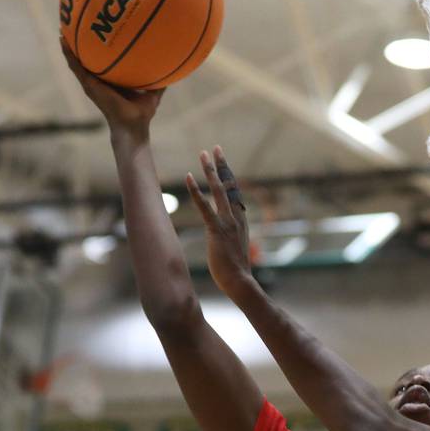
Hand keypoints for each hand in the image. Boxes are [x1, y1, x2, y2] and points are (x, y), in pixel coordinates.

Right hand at [60, 38, 163, 140]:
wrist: (132, 125)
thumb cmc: (142, 113)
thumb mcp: (153, 91)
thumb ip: (159, 80)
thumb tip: (170, 66)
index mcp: (112, 82)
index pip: (104, 64)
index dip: (99, 51)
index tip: (96, 35)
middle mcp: (100, 82)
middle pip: (87, 61)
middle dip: (80, 46)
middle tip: (73, 29)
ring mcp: (92, 83)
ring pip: (76, 63)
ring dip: (68, 48)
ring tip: (62, 32)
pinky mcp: (89, 85)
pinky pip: (76, 67)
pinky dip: (69, 55)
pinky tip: (63, 42)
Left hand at [186, 146, 250, 297]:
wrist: (240, 282)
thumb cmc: (236, 271)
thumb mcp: (235, 249)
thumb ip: (231, 238)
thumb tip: (228, 238)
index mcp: (241, 221)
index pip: (235, 193)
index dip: (229, 176)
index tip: (224, 162)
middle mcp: (236, 217)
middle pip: (229, 185)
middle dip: (221, 165)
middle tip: (215, 148)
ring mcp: (228, 223)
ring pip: (219, 190)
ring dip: (210, 171)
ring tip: (203, 154)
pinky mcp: (217, 230)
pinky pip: (205, 207)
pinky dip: (196, 191)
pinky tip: (188, 177)